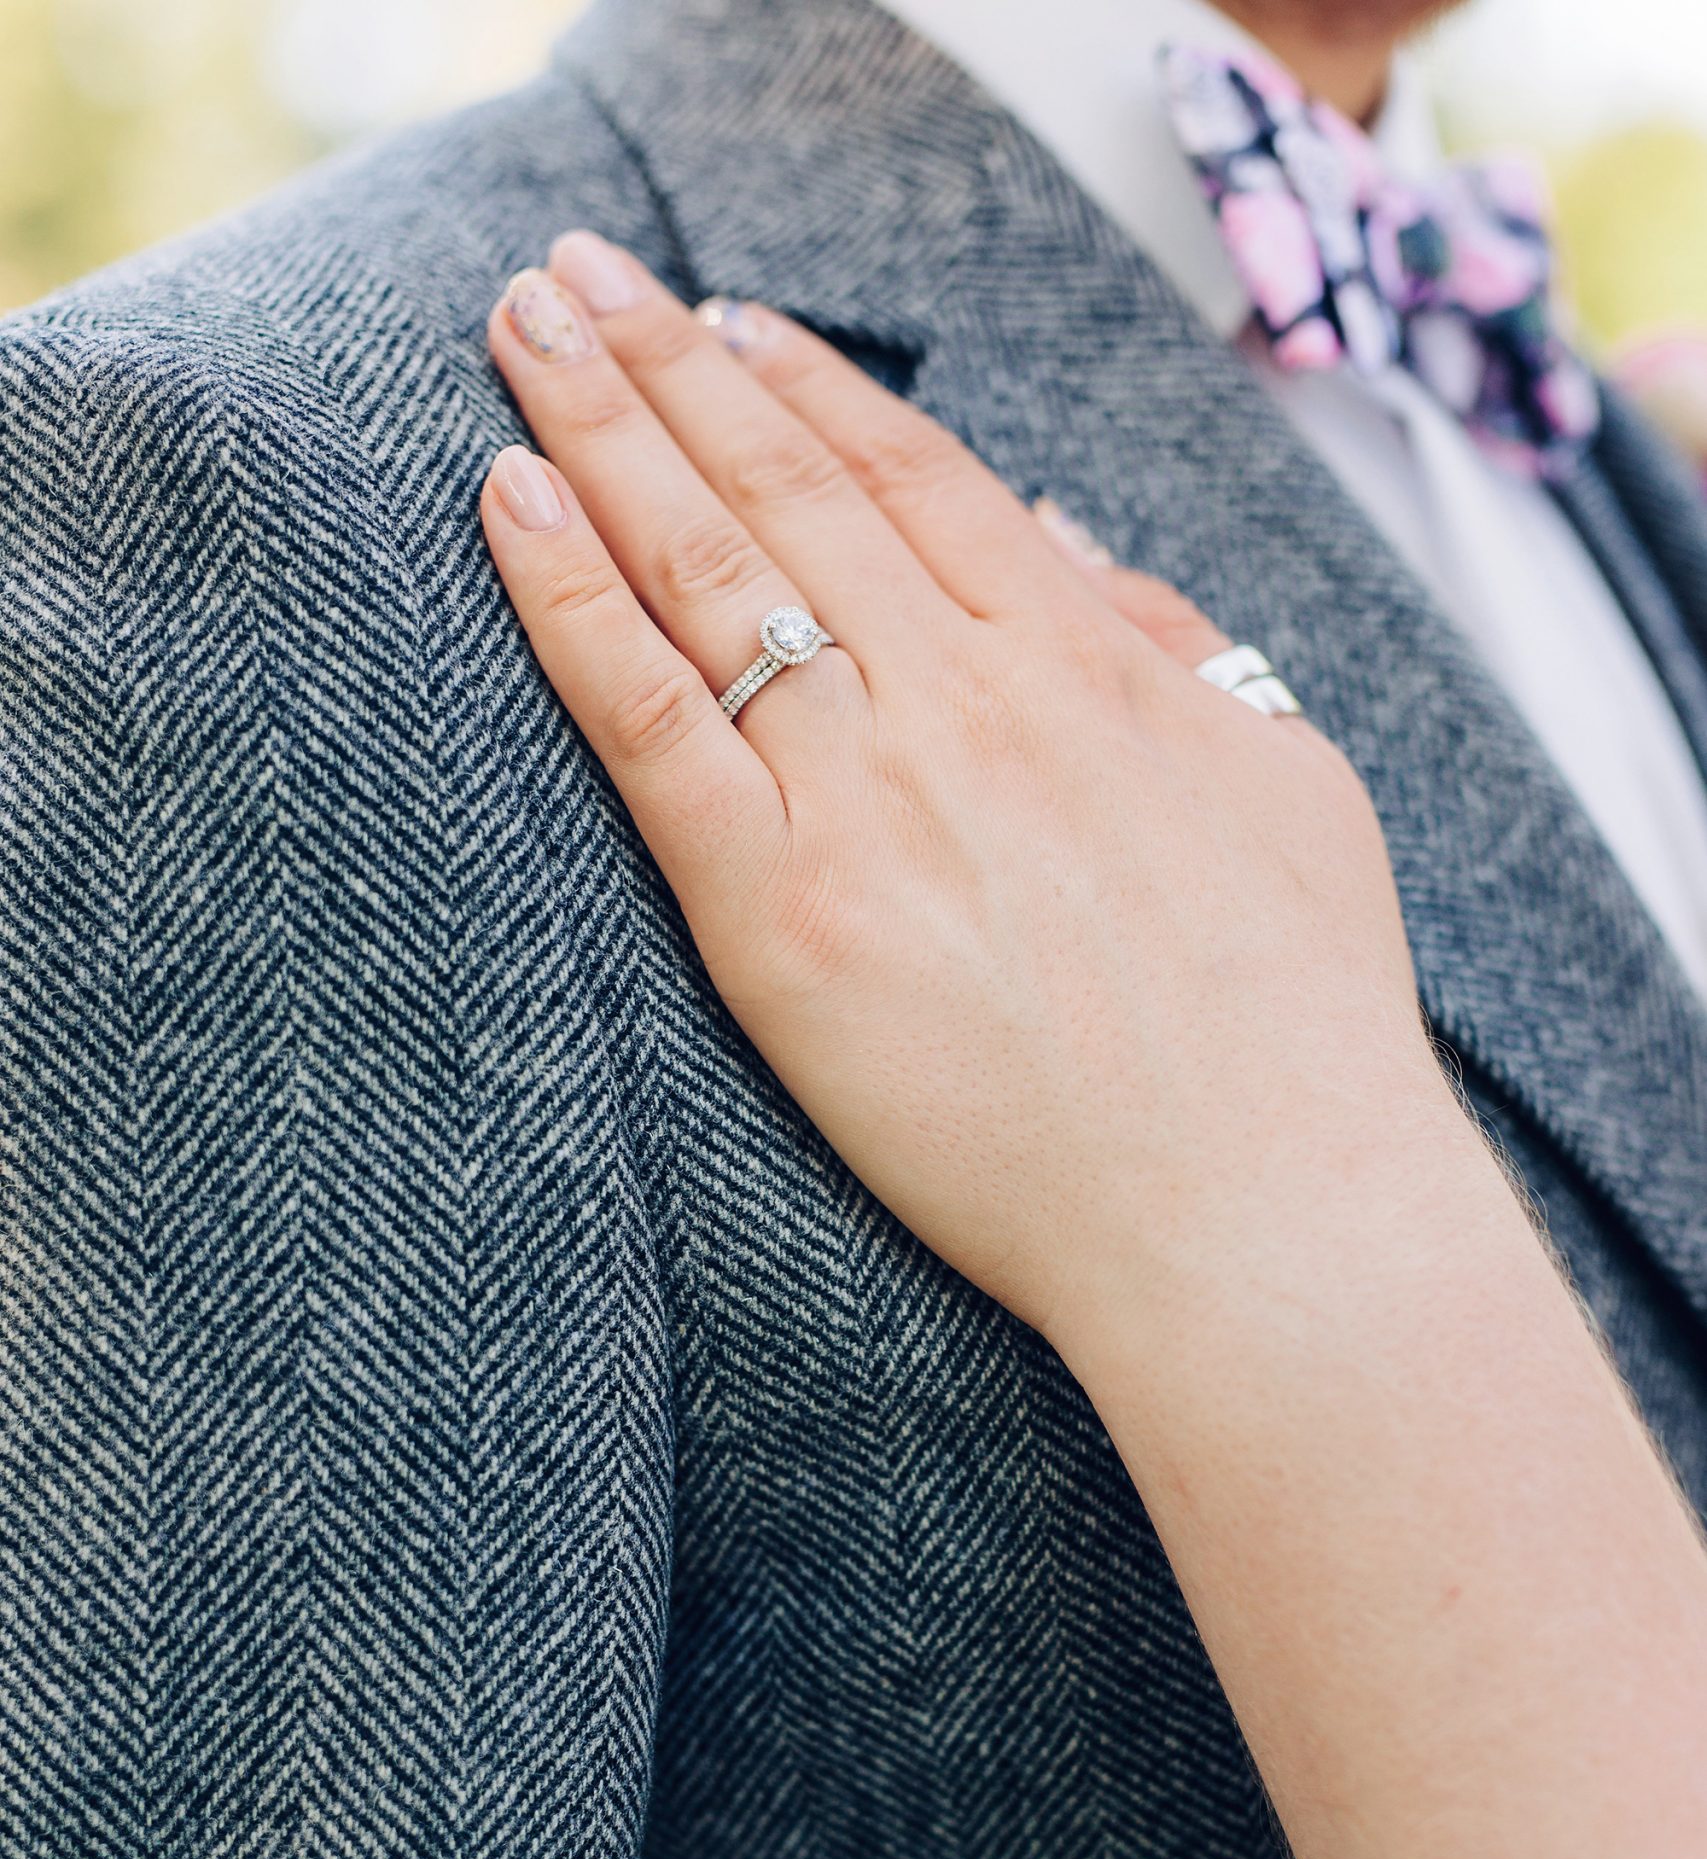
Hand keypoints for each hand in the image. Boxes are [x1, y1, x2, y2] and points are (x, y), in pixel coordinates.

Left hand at [480, 235, 1444, 1355]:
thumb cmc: (1297, 1024)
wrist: (1263, 1213)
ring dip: (599, 429)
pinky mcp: (783, 920)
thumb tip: (1060, 544)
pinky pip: (652, 727)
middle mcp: (966, 698)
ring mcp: (869, 800)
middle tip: (571, 277)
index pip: (914, 476)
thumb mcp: (1285, 781)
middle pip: (786, 486)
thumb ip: (1173, 649)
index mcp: (1084, 662)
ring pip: (705, 571)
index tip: (727, 318)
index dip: (807, 383)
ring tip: (522, 328)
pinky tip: (508, 502)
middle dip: (667, 361)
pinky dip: (571, 605)